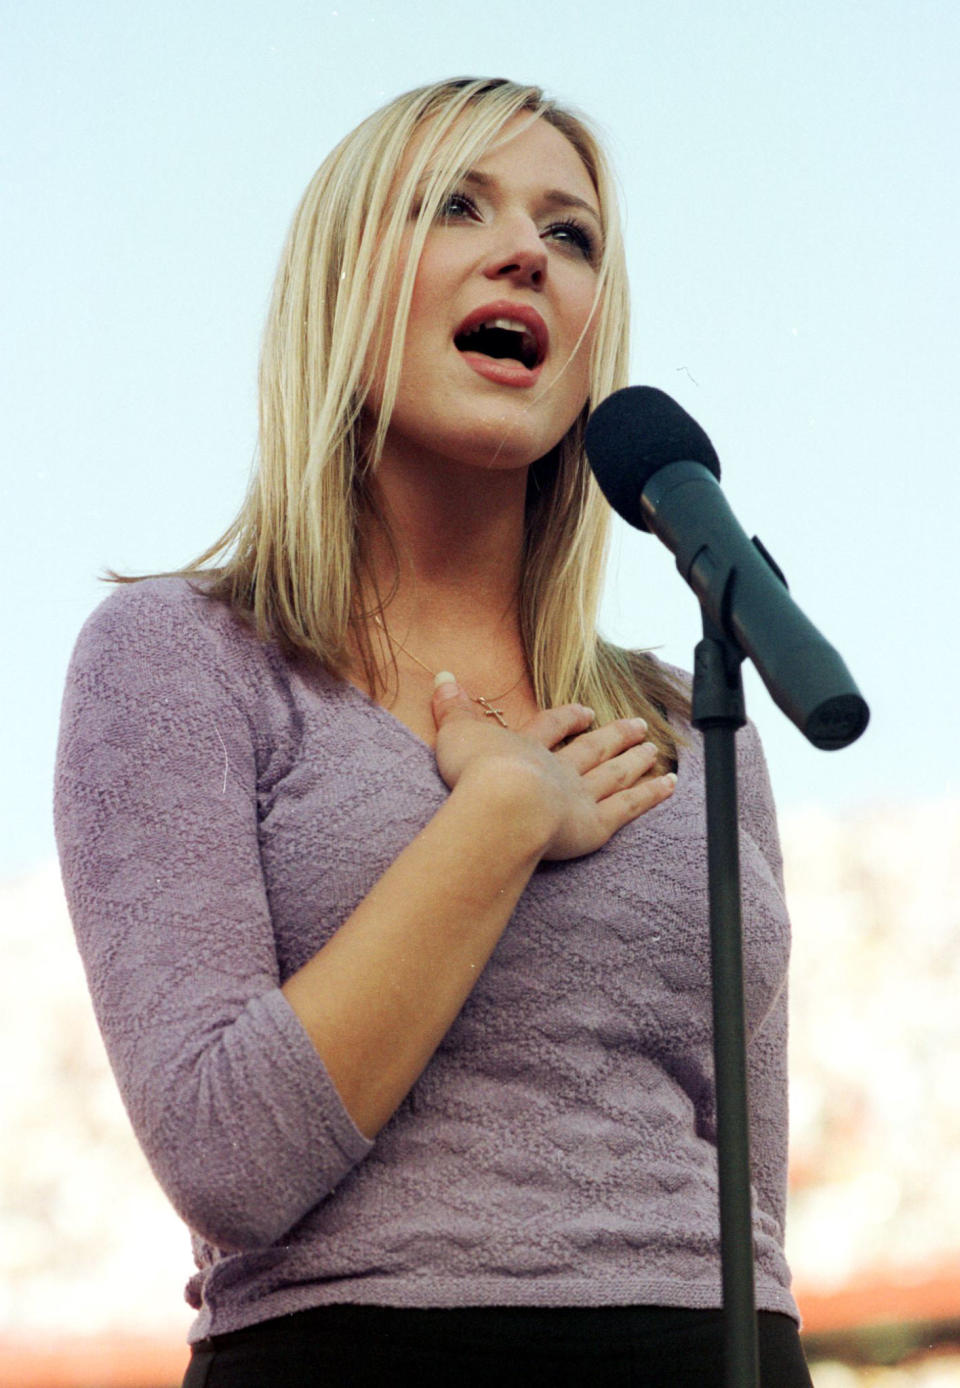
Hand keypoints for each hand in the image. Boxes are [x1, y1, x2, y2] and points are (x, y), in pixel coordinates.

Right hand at [432, 676, 675, 861]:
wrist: (502, 804)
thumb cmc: (475, 773)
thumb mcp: (457, 734)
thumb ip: (452, 709)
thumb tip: (443, 677)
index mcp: (528, 747)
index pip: (552, 728)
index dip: (569, 719)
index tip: (585, 711)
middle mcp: (559, 768)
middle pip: (593, 748)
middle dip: (614, 735)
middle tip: (637, 725)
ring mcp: (580, 795)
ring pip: (615, 773)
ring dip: (635, 759)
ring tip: (654, 749)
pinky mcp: (595, 824)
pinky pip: (629, 806)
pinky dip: (651, 795)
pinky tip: (671, 784)